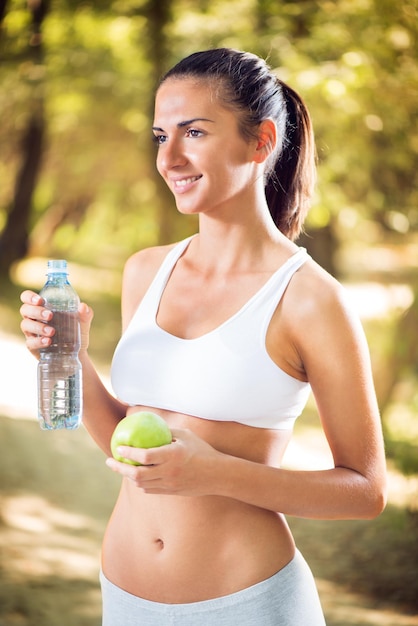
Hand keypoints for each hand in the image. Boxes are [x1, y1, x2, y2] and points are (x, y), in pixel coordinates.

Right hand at [20, 290, 93, 358]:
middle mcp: (34, 318)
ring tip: (52, 331)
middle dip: (36, 311)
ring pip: (25, 325)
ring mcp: (32, 332)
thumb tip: (83, 306)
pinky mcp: (33, 346)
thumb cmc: (76, 332)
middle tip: (50, 315)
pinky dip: (38, 341)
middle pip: (25, 310)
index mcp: (42, 307)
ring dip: (38, 327)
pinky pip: (30, 342)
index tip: (40, 300)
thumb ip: (85, 313)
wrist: (77, 353)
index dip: (30, 297)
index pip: (27, 297)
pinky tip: (48, 341)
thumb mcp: (83, 322)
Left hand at [105, 427, 220, 495]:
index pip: (144, 456)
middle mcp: (169, 472)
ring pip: (141, 484)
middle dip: (119, 468)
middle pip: (137, 474)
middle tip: (110, 461)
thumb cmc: (201, 450)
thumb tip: (148, 424)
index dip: (128, 453)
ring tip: (121, 467)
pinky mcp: (171, 492)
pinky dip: (140, 483)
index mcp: (173, 455)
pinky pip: (149, 490)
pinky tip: (137, 475)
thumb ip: (166, 432)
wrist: (217, 474)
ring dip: (128, 476)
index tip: (118, 447)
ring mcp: (170, 484)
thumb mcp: (186, 435)